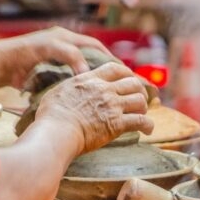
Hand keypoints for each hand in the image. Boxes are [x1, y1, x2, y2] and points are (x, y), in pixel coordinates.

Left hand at [0, 27, 111, 88]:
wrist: (3, 66)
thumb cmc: (25, 53)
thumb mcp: (51, 48)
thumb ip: (71, 55)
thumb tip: (87, 72)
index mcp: (66, 39)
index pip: (95, 46)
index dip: (109, 57)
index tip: (121, 70)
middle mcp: (65, 50)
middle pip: (91, 60)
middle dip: (104, 71)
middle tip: (117, 84)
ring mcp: (59, 64)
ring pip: (81, 73)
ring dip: (92, 83)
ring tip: (105, 94)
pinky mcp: (52, 77)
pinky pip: (71, 83)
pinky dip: (79, 90)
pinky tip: (86, 99)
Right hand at [34, 62, 154, 154]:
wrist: (56, 131)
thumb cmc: (51, 116)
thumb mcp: (60, 91)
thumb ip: (73, 87)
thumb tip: (73, 90)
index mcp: (90, 80)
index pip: (115, 69)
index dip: (126, 72)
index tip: (130, 79)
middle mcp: (104, 90)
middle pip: (132, 82)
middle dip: (139, 90)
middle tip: (139, 100)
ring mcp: (112, 106)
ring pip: (140, 100)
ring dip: (143, 107)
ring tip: (142, 115)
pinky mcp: (117, 124)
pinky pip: (141, 121)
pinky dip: (148, 125)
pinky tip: (148, 130)